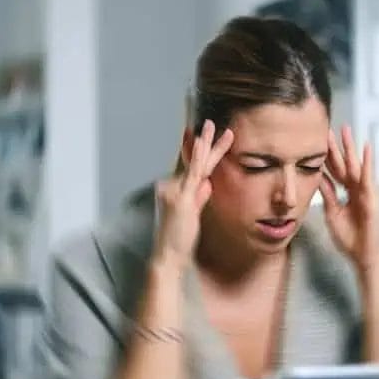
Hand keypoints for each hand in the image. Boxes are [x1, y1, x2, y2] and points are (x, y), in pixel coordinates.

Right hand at [153, 120, 233, 270]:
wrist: (168, 256)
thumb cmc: (179, 239)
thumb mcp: (192, 216)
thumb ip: (199, 198)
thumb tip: (207, 184)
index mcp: (178, 190)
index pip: (191, 167)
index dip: (197, 151)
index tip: (201, 137)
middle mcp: (173, 187)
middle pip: (192, 161)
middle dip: (203, 142)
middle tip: (209, 122)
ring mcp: (175, 191)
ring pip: (195, 164)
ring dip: (204, 144)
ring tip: (210, 125)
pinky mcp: (181, 199)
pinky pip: (193, 175)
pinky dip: (197, 158)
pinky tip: (201, 144)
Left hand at [319, 125, 378, 272]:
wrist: (363, 255)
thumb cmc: (350, 237)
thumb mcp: (332, 213)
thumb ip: (327, 194)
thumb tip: (317, 177)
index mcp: (347, 192)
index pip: (335, 170)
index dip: (327, 157)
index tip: (317, 141)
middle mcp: (357, 188)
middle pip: (344, 164)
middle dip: (337, 146)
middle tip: (329, 128)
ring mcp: (366, 191)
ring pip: (355, 166)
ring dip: (351, 148)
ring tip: (346, 131)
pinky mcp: (372, 197)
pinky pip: (368, 177)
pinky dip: (367, 163)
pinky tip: (365, 149)